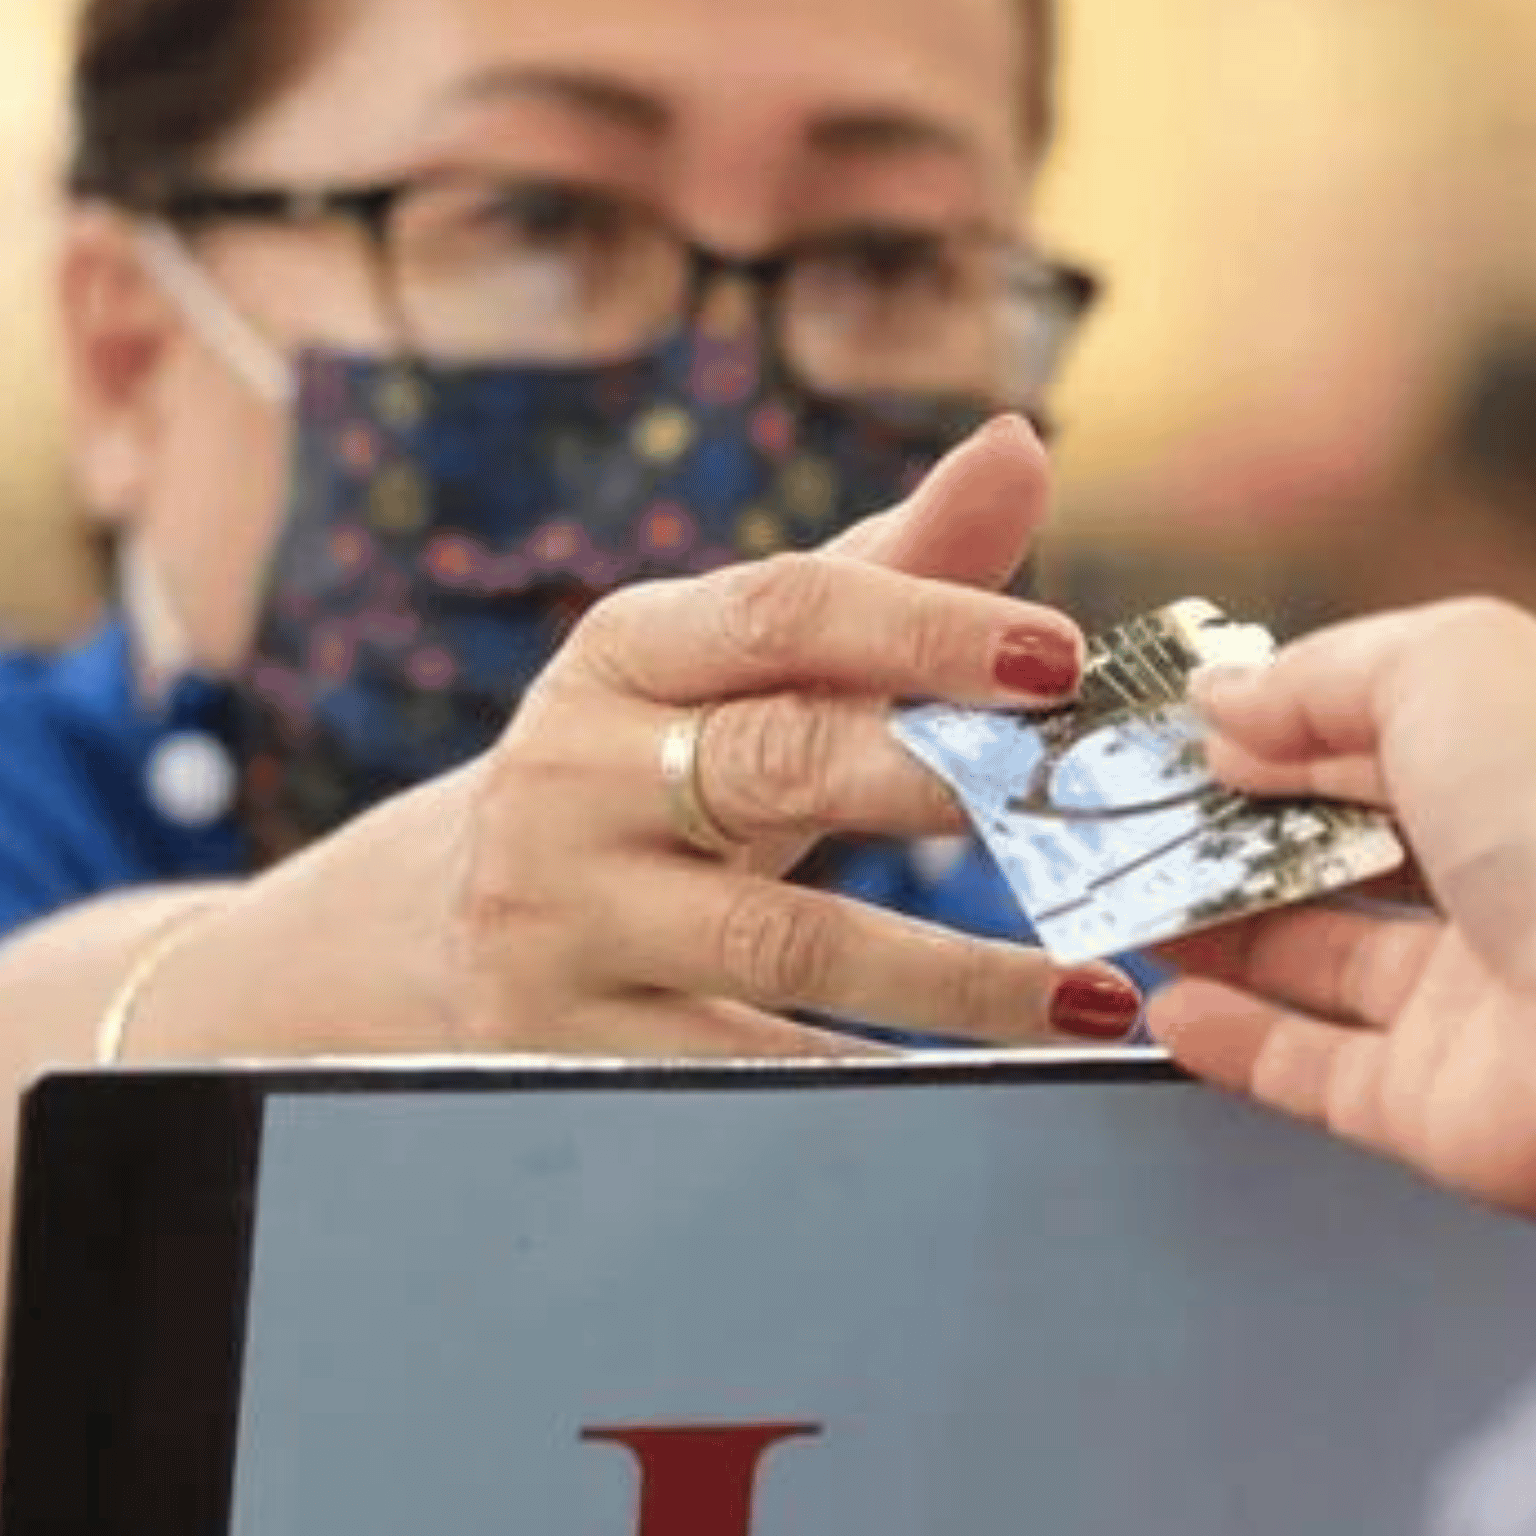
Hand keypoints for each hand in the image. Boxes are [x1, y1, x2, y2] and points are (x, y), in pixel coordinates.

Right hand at [245, 417, 1135, 1054]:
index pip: (784, 608)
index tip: (1066, 659)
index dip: (931, 626)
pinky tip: (984, 1091)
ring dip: (958, 976)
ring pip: (785, 944)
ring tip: (1098, 993)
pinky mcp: (568, 1043)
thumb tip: (1021, 445)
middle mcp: (576, 773)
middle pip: (783, 763)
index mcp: (626, 650)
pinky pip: (748, 1069)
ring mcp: (563, 916)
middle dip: (949, 784)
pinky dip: (872, 1083)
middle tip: (1098, 814)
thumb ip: (892, 572)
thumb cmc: (652, 769)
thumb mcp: (742, 672)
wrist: (437, 926)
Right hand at [1152, 599, 1535, 1221]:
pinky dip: (1234, 1039)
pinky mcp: (1434, 1103)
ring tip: (1126, 897)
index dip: (1291, 721)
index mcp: (1535, 758)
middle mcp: (1513, 876)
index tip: (1188, 728)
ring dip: (1222, 927)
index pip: (1394, 729)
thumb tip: (1227, 698)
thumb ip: (1328, 673)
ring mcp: (1474, 996)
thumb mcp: (1449, 667)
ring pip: (1323, 955)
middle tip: (1134, 812)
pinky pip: (1315, 1066)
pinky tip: (1161, 1003)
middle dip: (1245, 824)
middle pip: (1353, 845)